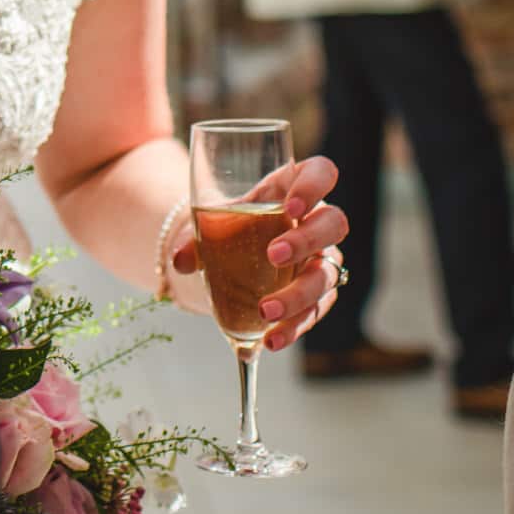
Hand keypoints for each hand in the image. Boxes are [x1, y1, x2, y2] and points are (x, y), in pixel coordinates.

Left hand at [170, 157, 347, 350]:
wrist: (227, 252)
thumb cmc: (228, 224)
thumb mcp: (211, 220)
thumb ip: (193, 237)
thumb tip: (180, 261)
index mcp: (292, 187)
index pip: (321, 172)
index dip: (314, 186)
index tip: (292, 207)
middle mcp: (316, 221)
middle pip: (333, 223)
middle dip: (306, 240)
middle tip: (273, 255)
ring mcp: (322, 258)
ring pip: (327, 274)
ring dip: (299, 295)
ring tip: (266, 312)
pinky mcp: (319, 293)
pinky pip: (315, 311)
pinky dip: (293, 327)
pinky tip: (271, 340)